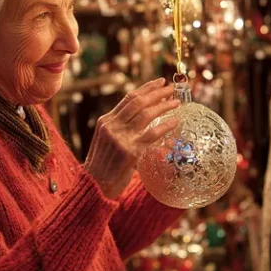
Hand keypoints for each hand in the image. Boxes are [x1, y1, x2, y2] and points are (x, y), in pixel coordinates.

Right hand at [84, 78, 180, 198]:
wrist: (94, 187)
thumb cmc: (104, 166)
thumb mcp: (107, 142)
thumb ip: (120, 129)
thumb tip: (143, 118)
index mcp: (106, 121)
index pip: (128, 99)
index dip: (146, 88)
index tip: (159, 82)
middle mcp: (111, 126)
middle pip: (138, 102)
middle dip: (156, 92)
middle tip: (171, 88)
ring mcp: (120, 138)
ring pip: (146, 114)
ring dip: (163, 106)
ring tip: (176, 102)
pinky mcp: (130, 152)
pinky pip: (152, 134)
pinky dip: (166, 126)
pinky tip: (176, 121)